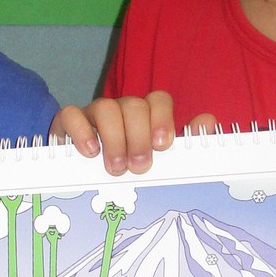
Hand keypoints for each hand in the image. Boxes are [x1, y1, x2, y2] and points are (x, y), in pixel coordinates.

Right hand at [50, 93, 217, 175]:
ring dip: (114, 138)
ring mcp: (93, 113)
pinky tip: (90, 152)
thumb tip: (208, 122)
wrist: (82, 176)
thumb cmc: (127, 166)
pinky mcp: (67, 123)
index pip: (158, 99)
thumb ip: (184, 142)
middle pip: (133, 104)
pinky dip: (82, 131)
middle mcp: (121, 109)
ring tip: (116, 168)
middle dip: (138, 136)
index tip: (163, 145)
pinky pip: (71, 114)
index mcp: (145, 115)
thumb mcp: (157, 160)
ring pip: (105, 107)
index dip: (162, 118)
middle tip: (139, 167)